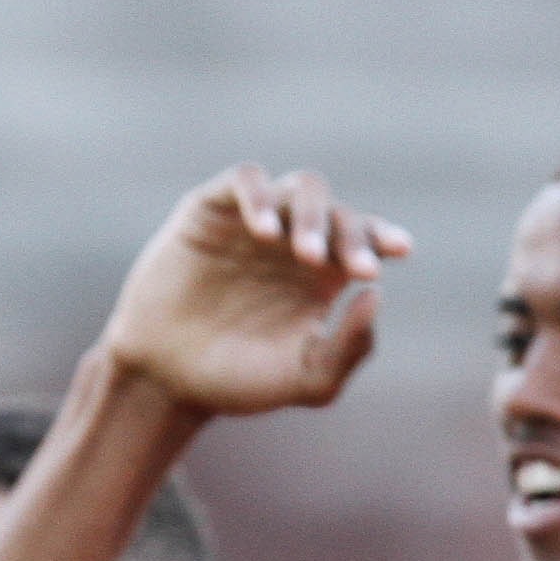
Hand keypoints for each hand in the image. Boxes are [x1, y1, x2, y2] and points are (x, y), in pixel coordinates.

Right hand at [101, 166, 412, 414]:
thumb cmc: (235, 381)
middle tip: (352, 266)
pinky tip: (264, 231)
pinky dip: (259, 195)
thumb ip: (349, 349)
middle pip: (338, 210)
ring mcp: (251, 221)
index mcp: (324, 271)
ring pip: (300, 187)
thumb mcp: (305, 379)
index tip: (398, 252)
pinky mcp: (208, 210)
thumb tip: (376, 294)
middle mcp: (292, 238)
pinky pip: (243, 179)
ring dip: (312, 215)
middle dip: (351, 234)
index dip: (383, 236)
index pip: (366, 237)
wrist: (161, 380)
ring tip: (305, 253)